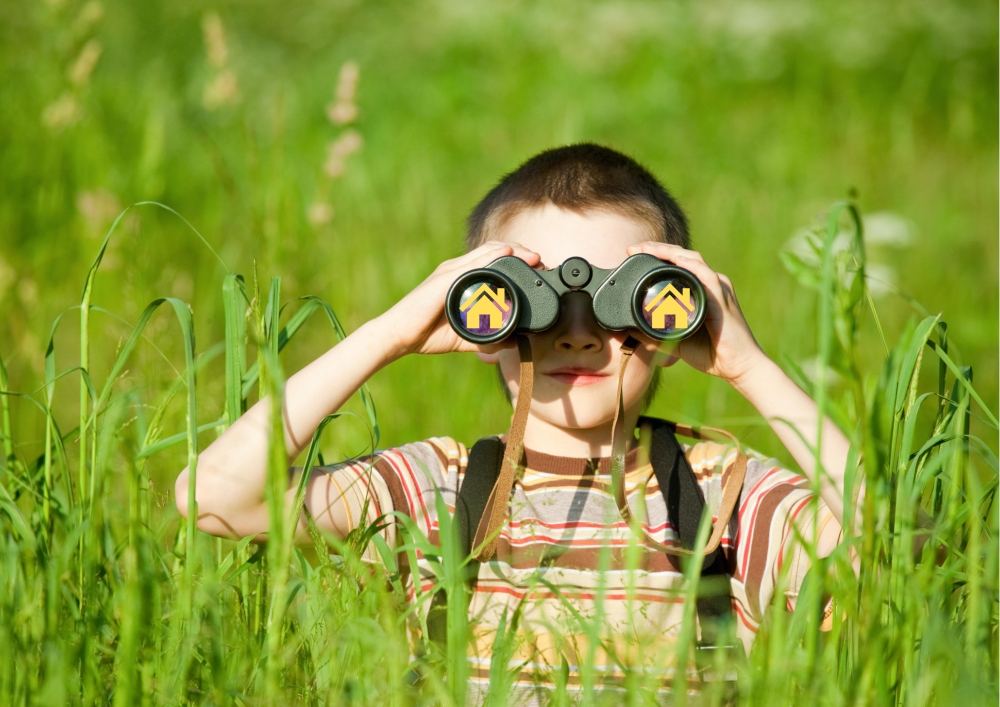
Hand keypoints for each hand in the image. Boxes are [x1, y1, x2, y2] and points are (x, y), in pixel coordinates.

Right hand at [377, 241, 541, 357]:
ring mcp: (451, 272)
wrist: (399, 336)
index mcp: (462, 280)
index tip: (537, 269)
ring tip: (532, 257)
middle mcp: (457, 270)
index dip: (517, 260)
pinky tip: (508, 254)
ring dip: (513, 251)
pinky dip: (492, 256)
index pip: (493, 261)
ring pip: (487, 252)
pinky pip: (473, 263)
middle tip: (540, 262)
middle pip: (495, 251)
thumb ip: (487, 338)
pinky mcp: (445, 279)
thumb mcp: (466, 335)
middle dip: (521, 253)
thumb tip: (511, 343)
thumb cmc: (426, 334)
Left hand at [626, 242, 766, 384]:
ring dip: (668, 252)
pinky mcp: (722, 298)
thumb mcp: (676, 340)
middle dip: (657, 249)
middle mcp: (711, 284)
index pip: (678, 265)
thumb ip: (655, 334)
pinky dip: (688, 267)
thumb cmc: (713, 354)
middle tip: (633, 249)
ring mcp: (718, 288)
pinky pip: (705, 276)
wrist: (740, 367)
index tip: (632, 254)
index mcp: (702, 290)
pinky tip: (674, 261)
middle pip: (682, 257)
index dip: (656, 256)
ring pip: (692, 260)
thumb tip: (631, 330)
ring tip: (646, 249)